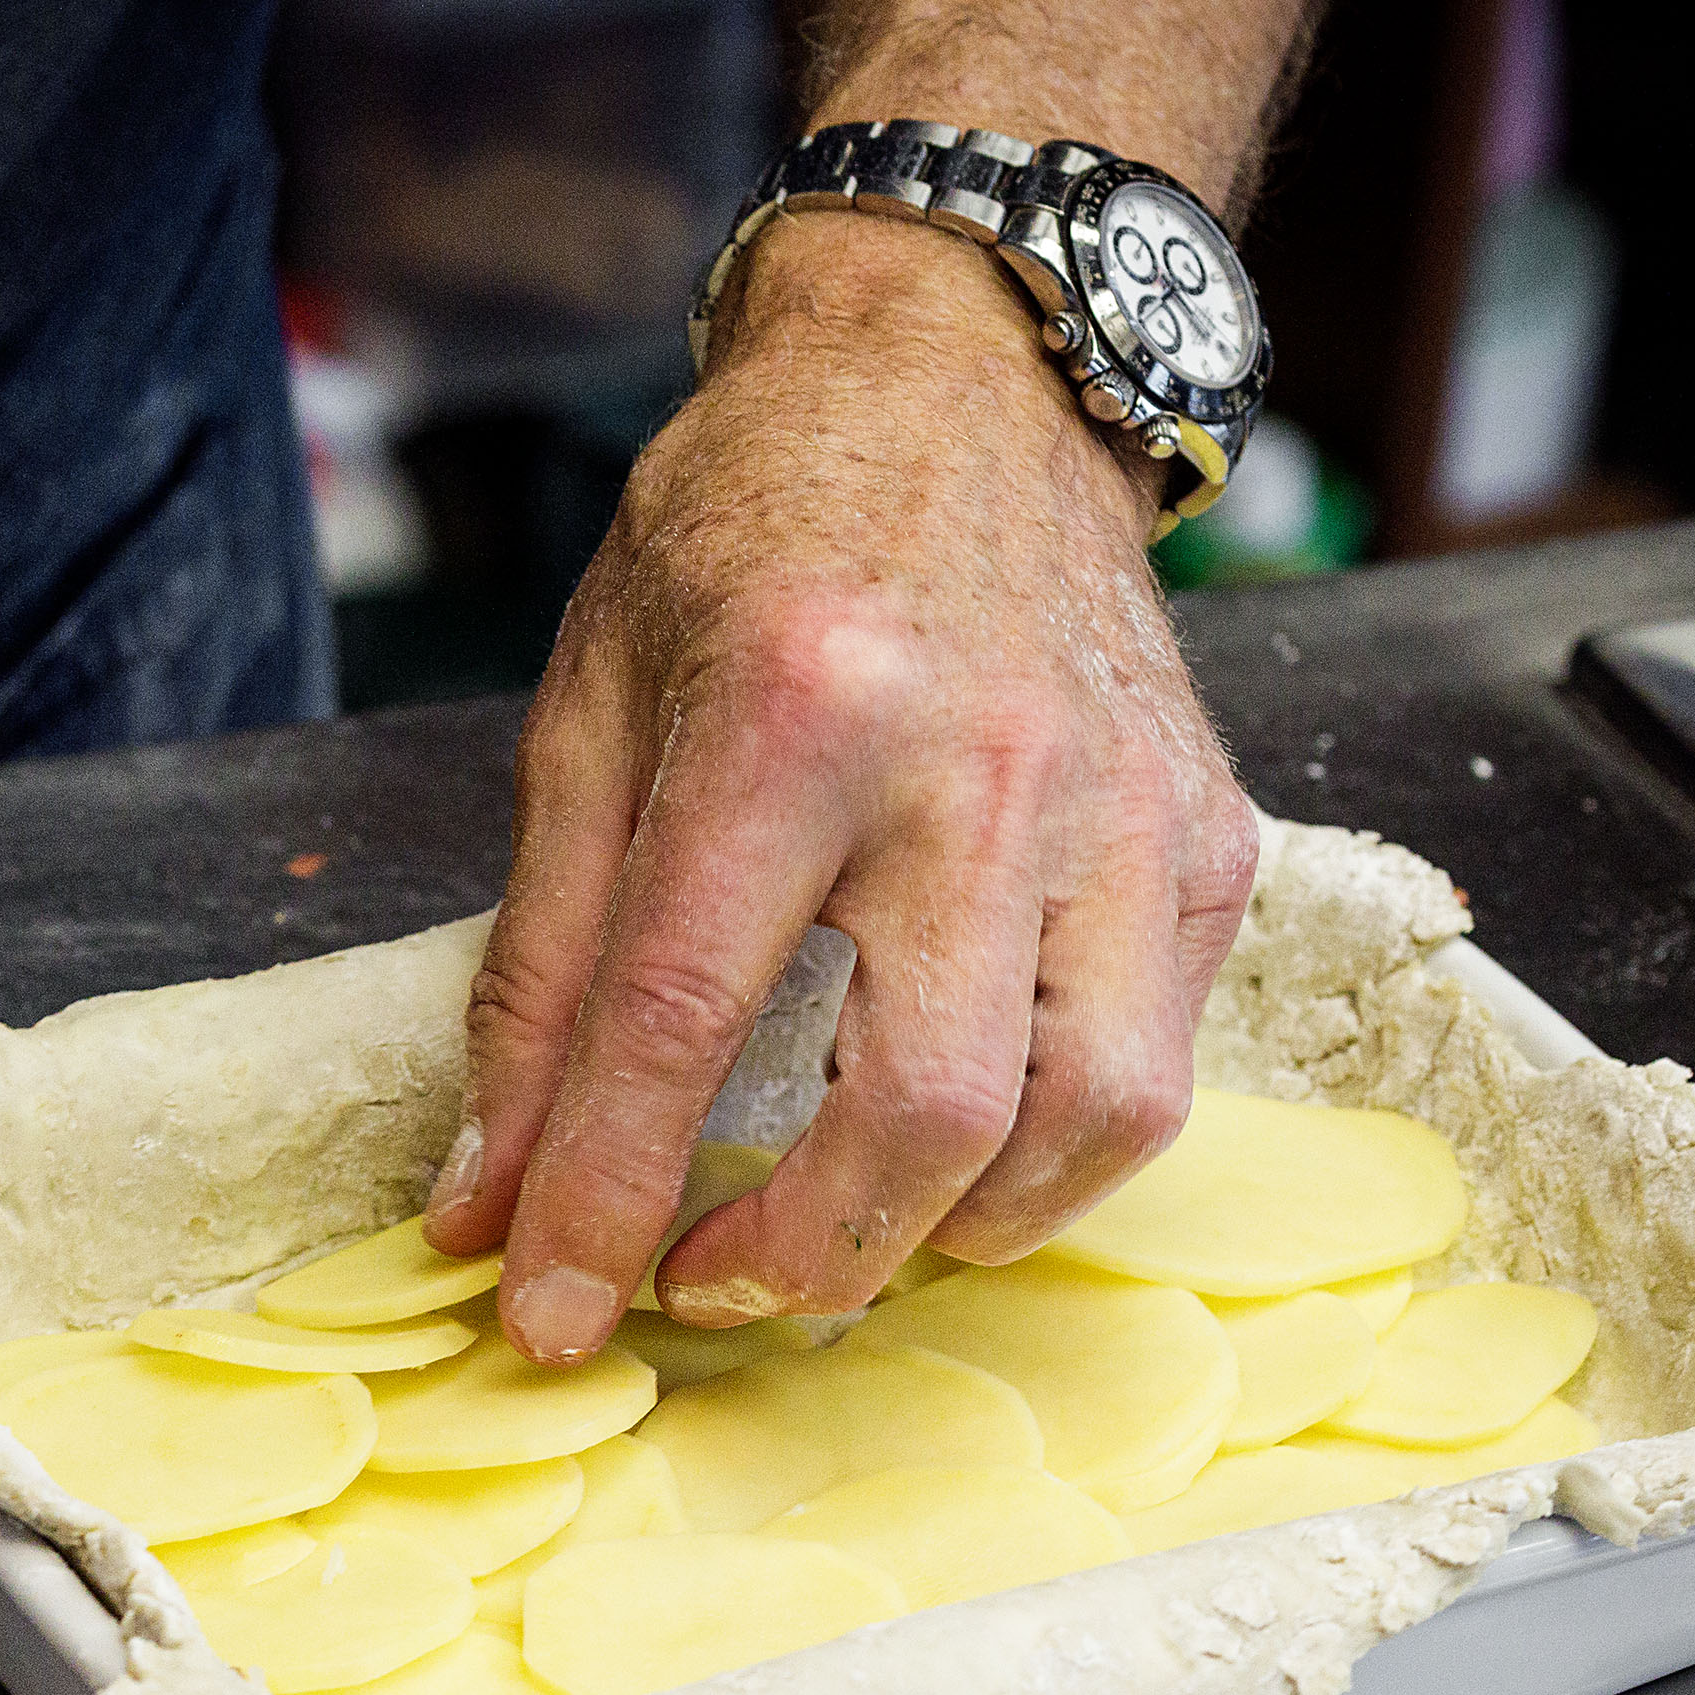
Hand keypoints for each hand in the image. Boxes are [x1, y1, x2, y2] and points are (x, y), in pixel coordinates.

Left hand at [421, 215, 1257, 1358]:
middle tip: (709, 1280)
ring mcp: (1124, 804)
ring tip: (848, 1223)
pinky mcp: (1210, 832)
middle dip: (807, 1253)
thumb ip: (536, 971)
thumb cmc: (749, 534)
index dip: (601, 1200)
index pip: (682, 1020)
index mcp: (793, 714)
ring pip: (1092, 1118)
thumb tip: (484, 1197)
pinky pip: (1162, 1056)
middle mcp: (983, 765)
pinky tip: (963, 1125)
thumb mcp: (588, 716)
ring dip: (957, 1228)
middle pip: (928, 1111)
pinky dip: (1059, 1144)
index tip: (545, 1319)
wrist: (957, 376)